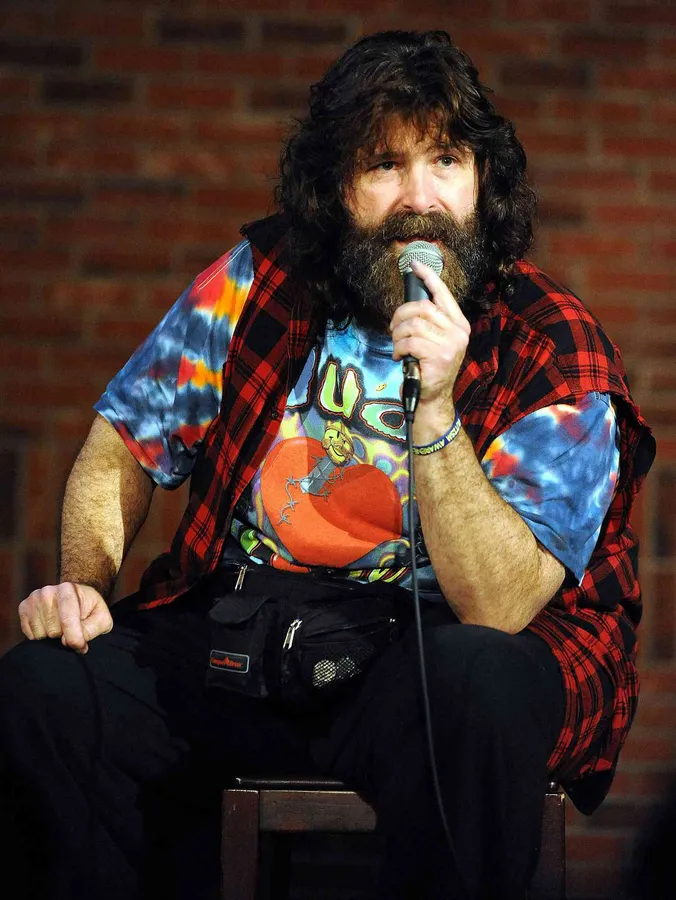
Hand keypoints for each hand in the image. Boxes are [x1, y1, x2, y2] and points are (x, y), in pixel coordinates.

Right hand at [18, 582, 112, 653]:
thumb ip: (91, 630)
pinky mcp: (23, 608)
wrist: (77, 598)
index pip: (67, 619)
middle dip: (65, 636)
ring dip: (53, 637)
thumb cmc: (90, 610)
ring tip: (62, 626)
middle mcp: (47, 591)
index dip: (74, 637)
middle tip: (73, 629)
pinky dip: (42, 636)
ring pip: (41, 635)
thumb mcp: (101, 619)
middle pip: (53, 631)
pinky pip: (30, 635)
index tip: (80, 647)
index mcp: (68, 589)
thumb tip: (70, 643)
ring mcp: (33, 599)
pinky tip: (50, 626)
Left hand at [390, 259, 470, 407]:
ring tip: (397, 345)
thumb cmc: (429, 367)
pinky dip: (398, 348)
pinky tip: (399, 356)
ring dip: (398, 335)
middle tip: (393, 328)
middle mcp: (458, 332)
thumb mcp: (436, 341)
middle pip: (422, 307)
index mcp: (459, 324)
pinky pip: (409, 342)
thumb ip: (430, 322)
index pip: (443, 294)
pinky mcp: (438, 357)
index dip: (428, 277)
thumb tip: (410, 303)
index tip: (415, 265)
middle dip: (400, 315)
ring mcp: (450, 345)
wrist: (432, 397)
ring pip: (413, 325)